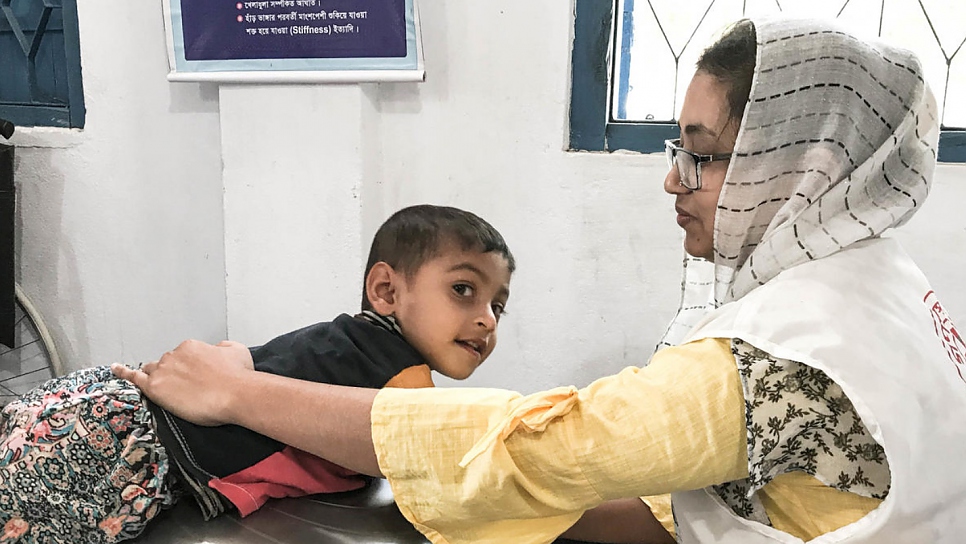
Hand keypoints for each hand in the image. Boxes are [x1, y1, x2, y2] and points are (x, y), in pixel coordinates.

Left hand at [111, 339, 253, 426]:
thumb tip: (217, 348)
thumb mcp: (237, 350)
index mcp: (191, 346)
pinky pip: (134, 378)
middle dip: (172, 374)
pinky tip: (115, 369)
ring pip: (151, 371)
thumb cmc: (239, 375)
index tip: (195, 380)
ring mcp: (163, 371)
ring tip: (167, 391)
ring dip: (157, 378)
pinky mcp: (156, 388)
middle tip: (186, 390)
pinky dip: (124, 373)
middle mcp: (174, 354)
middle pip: (165, 364)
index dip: (186, 370)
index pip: (180, 357)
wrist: (237, 394)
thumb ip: (223, 346)